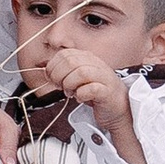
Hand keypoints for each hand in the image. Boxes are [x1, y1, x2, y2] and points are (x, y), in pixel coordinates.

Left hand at [40, 44, 140, 163]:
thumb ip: (65, 72)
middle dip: (59, 76)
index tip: (52, 79)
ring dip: (70, 84)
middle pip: (71, 62)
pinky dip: (81, 94)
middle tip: (61, 87)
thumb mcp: (78, 79)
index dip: (53, 66)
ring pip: (81, 72)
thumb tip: (46, 71)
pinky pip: (91, 89)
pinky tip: (80, 99)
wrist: (118, 109)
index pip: (65, 54)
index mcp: (88, 58)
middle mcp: (97, 64)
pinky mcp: (108, 92)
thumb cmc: (96, 93)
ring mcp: (104, 77)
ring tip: (70, 93)